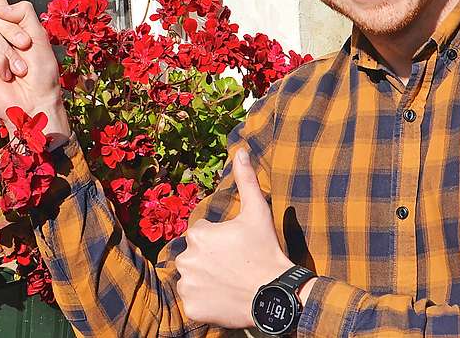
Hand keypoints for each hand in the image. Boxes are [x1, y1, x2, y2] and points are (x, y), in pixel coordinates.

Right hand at [0, 0, 69, 140]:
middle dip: (14, 30)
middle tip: (26, 49)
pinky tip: (5, 75)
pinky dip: (1, 62)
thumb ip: (22, 12)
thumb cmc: (42, 72)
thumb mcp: (40, 34)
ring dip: (11, 51)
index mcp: (9, 25)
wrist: (37, 101)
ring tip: (19, 69)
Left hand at [175, 150, 293, 328]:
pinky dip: (205, 300)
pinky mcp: (191, 308)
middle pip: (195, 256)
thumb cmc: (265, 249)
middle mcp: (185, 258)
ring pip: (193, 278)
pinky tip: (224, 296)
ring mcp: (187, 285)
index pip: (203, 234)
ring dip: (206, 279)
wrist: (273, 293)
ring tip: (229, 281)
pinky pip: (194, 301)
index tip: (237, 247)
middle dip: (210, 259)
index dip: (221, 240)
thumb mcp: (257, 212)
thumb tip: (241, 150)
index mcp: (198, 233)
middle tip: (235, 265)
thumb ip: (246, 180)